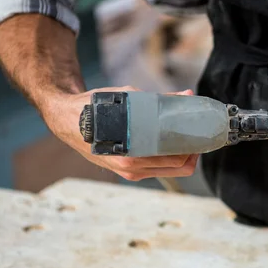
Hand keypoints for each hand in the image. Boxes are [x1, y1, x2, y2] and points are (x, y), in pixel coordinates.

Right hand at [40, 87, 199, 180]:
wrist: (66, 120)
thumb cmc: (96, 108)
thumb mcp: (129, 100)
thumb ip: (161, 101)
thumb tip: (187, 95)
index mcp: (132, 156)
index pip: (177, 159)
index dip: (195, 147)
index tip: (200, 133)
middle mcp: (132, 169)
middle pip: (179, 168)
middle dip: (192, 152)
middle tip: (197, 135)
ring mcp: (130, 173)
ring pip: (170, 171)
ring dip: (182, 156)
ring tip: (186, 137)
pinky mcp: (128, 171)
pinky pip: (157, 168)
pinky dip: (168, 157)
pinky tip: (171, 142)